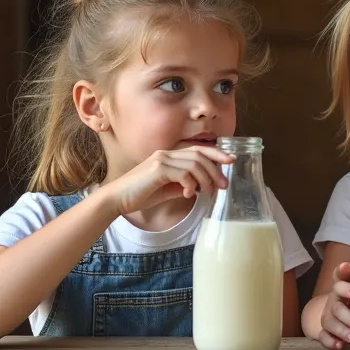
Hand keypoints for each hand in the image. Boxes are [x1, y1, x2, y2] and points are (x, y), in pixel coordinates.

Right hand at [102, 147, 232, 215]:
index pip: (198, 150)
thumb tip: (199, 188)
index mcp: (169, 156)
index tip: (231, 161)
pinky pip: (183, 173)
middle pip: (200, 155)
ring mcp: (161, 159)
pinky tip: (189, 194)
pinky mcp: (157, 169)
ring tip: (208, 192)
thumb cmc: (141, 195)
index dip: (217, 154)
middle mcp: (166, 154)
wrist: (118, 199)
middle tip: (224, 185)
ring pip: (194, 164)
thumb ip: (183, 185)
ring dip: (206, 179)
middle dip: (216, 169)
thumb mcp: (167, 190)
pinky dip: (190, 184)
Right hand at [318, 262, 349, 349]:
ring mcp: (328, 317)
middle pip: (337, 308)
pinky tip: (341, 346)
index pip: (340, 283)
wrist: (337, 310)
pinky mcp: (325, 331)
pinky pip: (324, 336)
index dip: (347, 287)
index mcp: (341, 289)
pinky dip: (331, 342)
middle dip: (349, 317)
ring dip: (342, 331)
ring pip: (330, 323)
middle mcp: (333, 302)